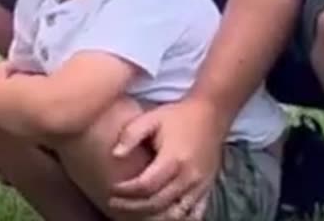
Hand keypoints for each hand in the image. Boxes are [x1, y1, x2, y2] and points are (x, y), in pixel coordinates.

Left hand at [108, 98, 223, 218]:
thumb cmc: (177, 116)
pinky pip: (195, 213)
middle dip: (132, 206)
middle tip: (113, 203)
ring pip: (176, 213)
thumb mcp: (151, 118)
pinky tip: (162, 216)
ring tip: (134, 212)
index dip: (126, 191)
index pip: (145, 185)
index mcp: (173, 159)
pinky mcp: (207, 188)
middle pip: (158, 203)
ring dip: (153, 216)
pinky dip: (178, 218)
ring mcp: (200, 186)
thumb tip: (115, 154)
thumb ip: (131, 135)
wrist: (211, 113)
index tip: (112, 188)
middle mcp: (189, 177)